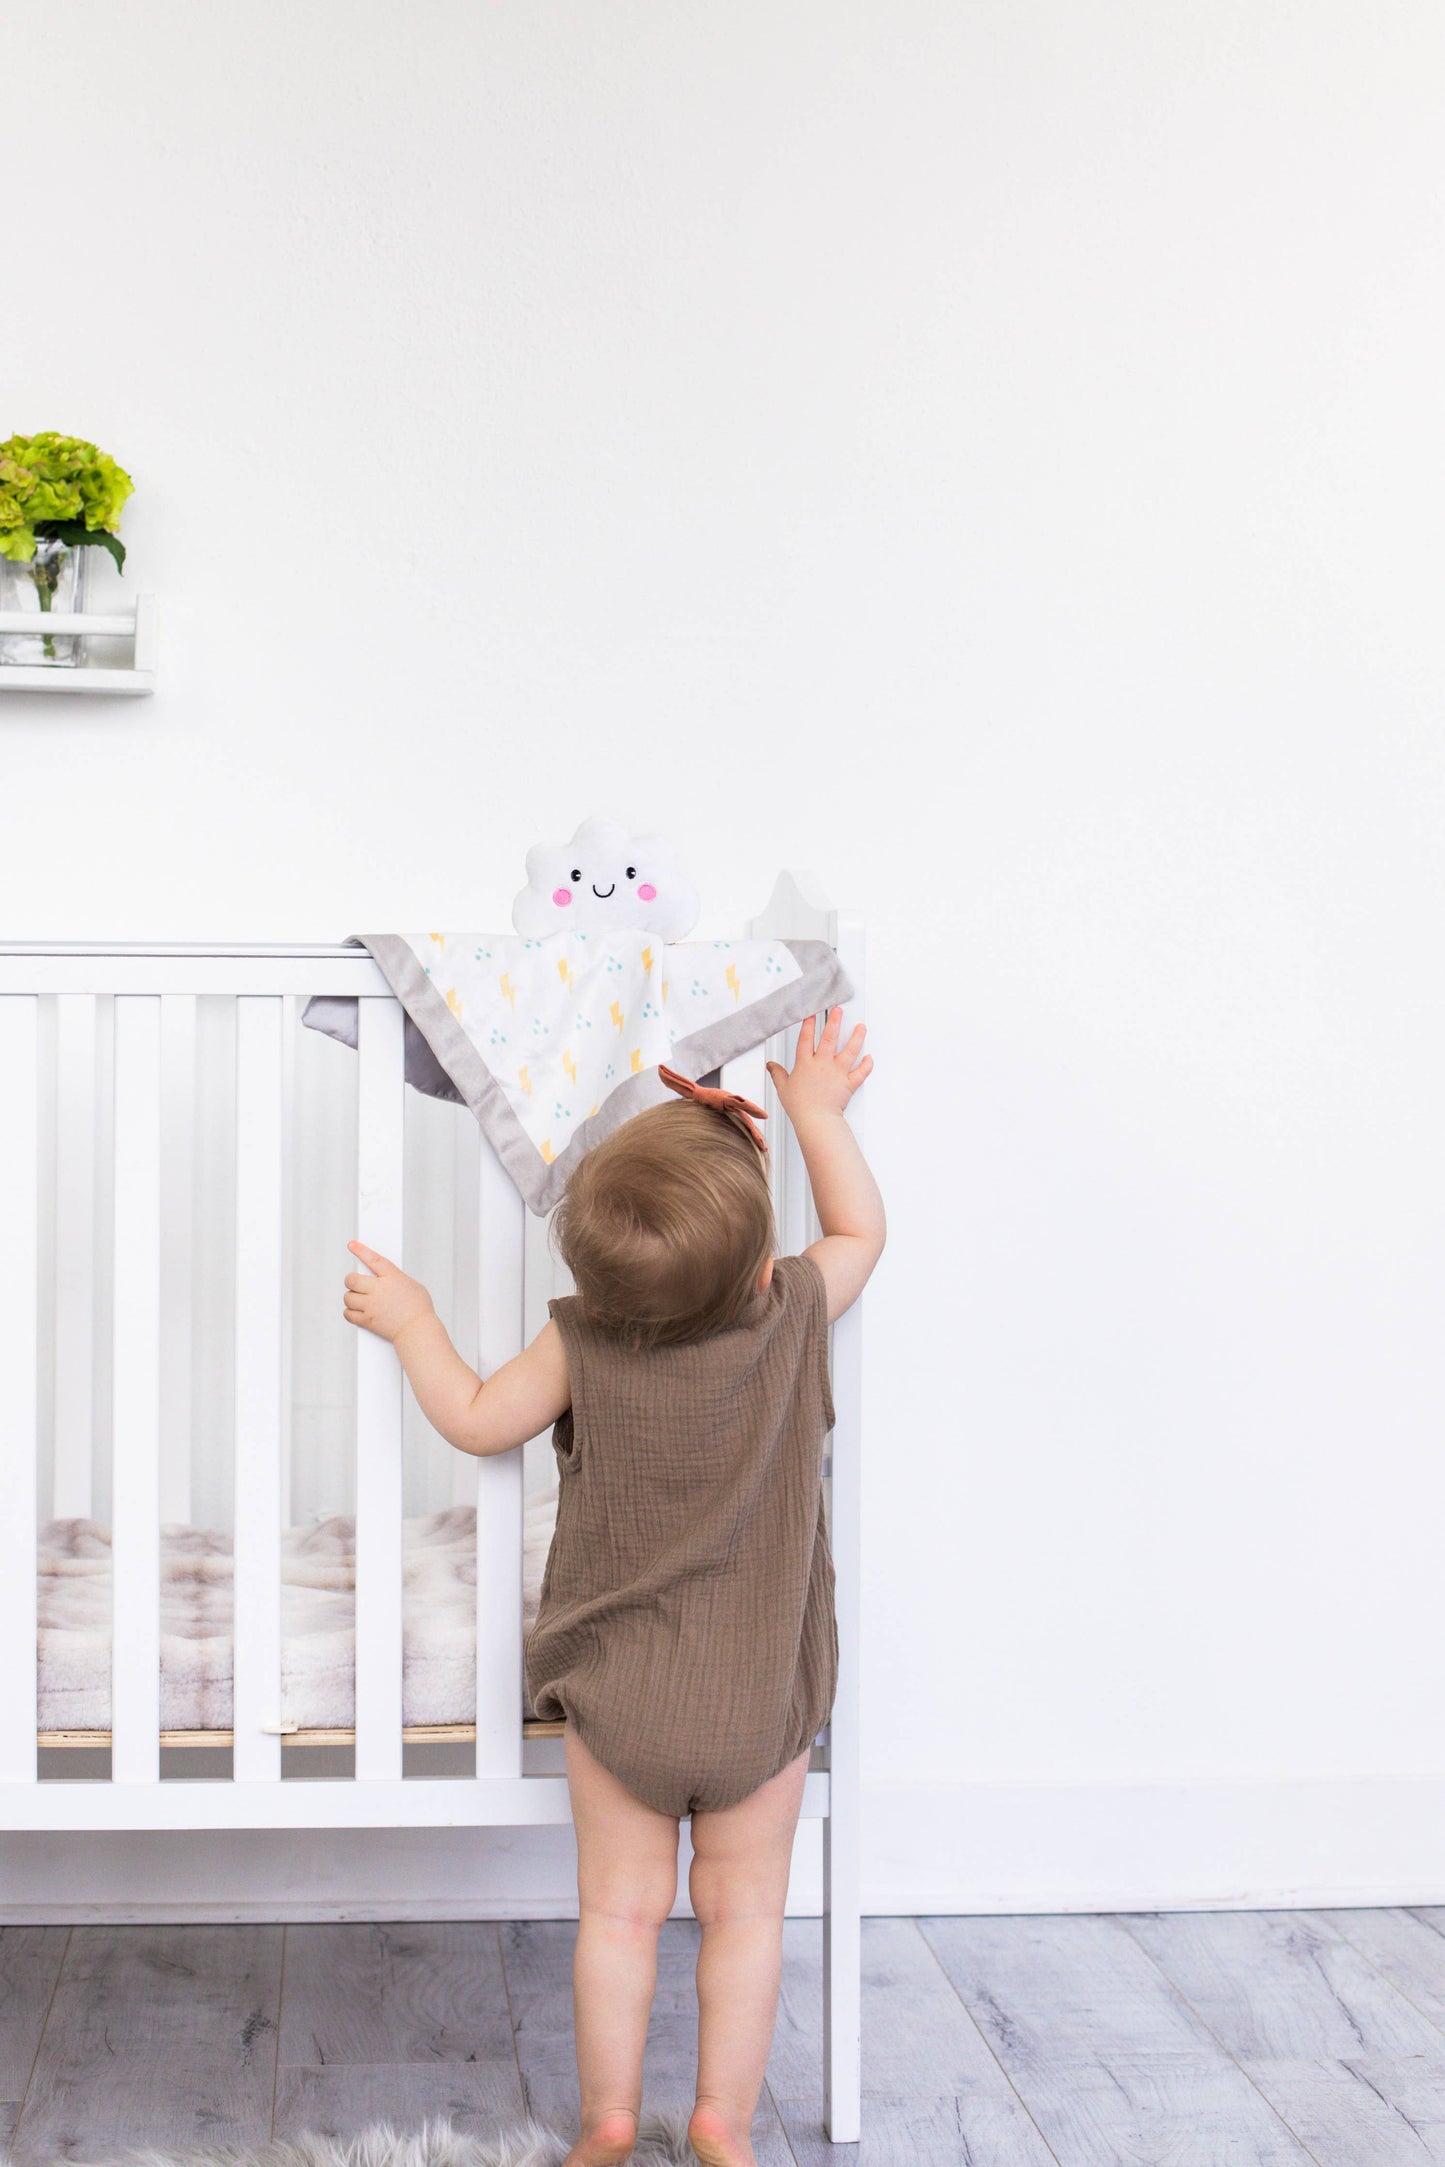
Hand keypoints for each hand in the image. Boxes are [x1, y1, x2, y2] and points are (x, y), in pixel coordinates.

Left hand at [344, 1242, 435, 1344]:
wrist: (418, 1331)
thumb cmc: (419, 1310)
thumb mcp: (412, 1285)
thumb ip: (395, 1280)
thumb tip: (386, 1280)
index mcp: (392, 1278)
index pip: (373, 1259)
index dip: (361, 1250)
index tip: (352, 1245)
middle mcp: (379, 1290)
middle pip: (352, 1279)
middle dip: (352, 1281)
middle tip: (356, 1283)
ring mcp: (371, 1305)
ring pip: (348, 1297)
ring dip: (351, 1297)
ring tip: (360, 1300)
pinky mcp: (367, 1320)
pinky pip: (348, 1314)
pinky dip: (350, 1312)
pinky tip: (356, 1311)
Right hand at [766, 1007, 871, 1125]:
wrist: (815, 1120)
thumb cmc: (800, 1106)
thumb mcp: (783, 1088)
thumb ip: (777, 1074)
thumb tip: (771, 1066)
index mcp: (805, 1064)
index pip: (806, 1039)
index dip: (808, 1024)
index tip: (812, 1014)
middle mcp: (822, 1064)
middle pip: (829, 1038)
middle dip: (834, 1021)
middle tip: (838, 1010)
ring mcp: (837, 1073)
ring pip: (849, 1050)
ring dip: (856, 1037)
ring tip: (860, 1027)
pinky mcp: (848, 1083)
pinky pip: (861, 1072)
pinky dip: (867, 1065)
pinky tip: (869, 1057)